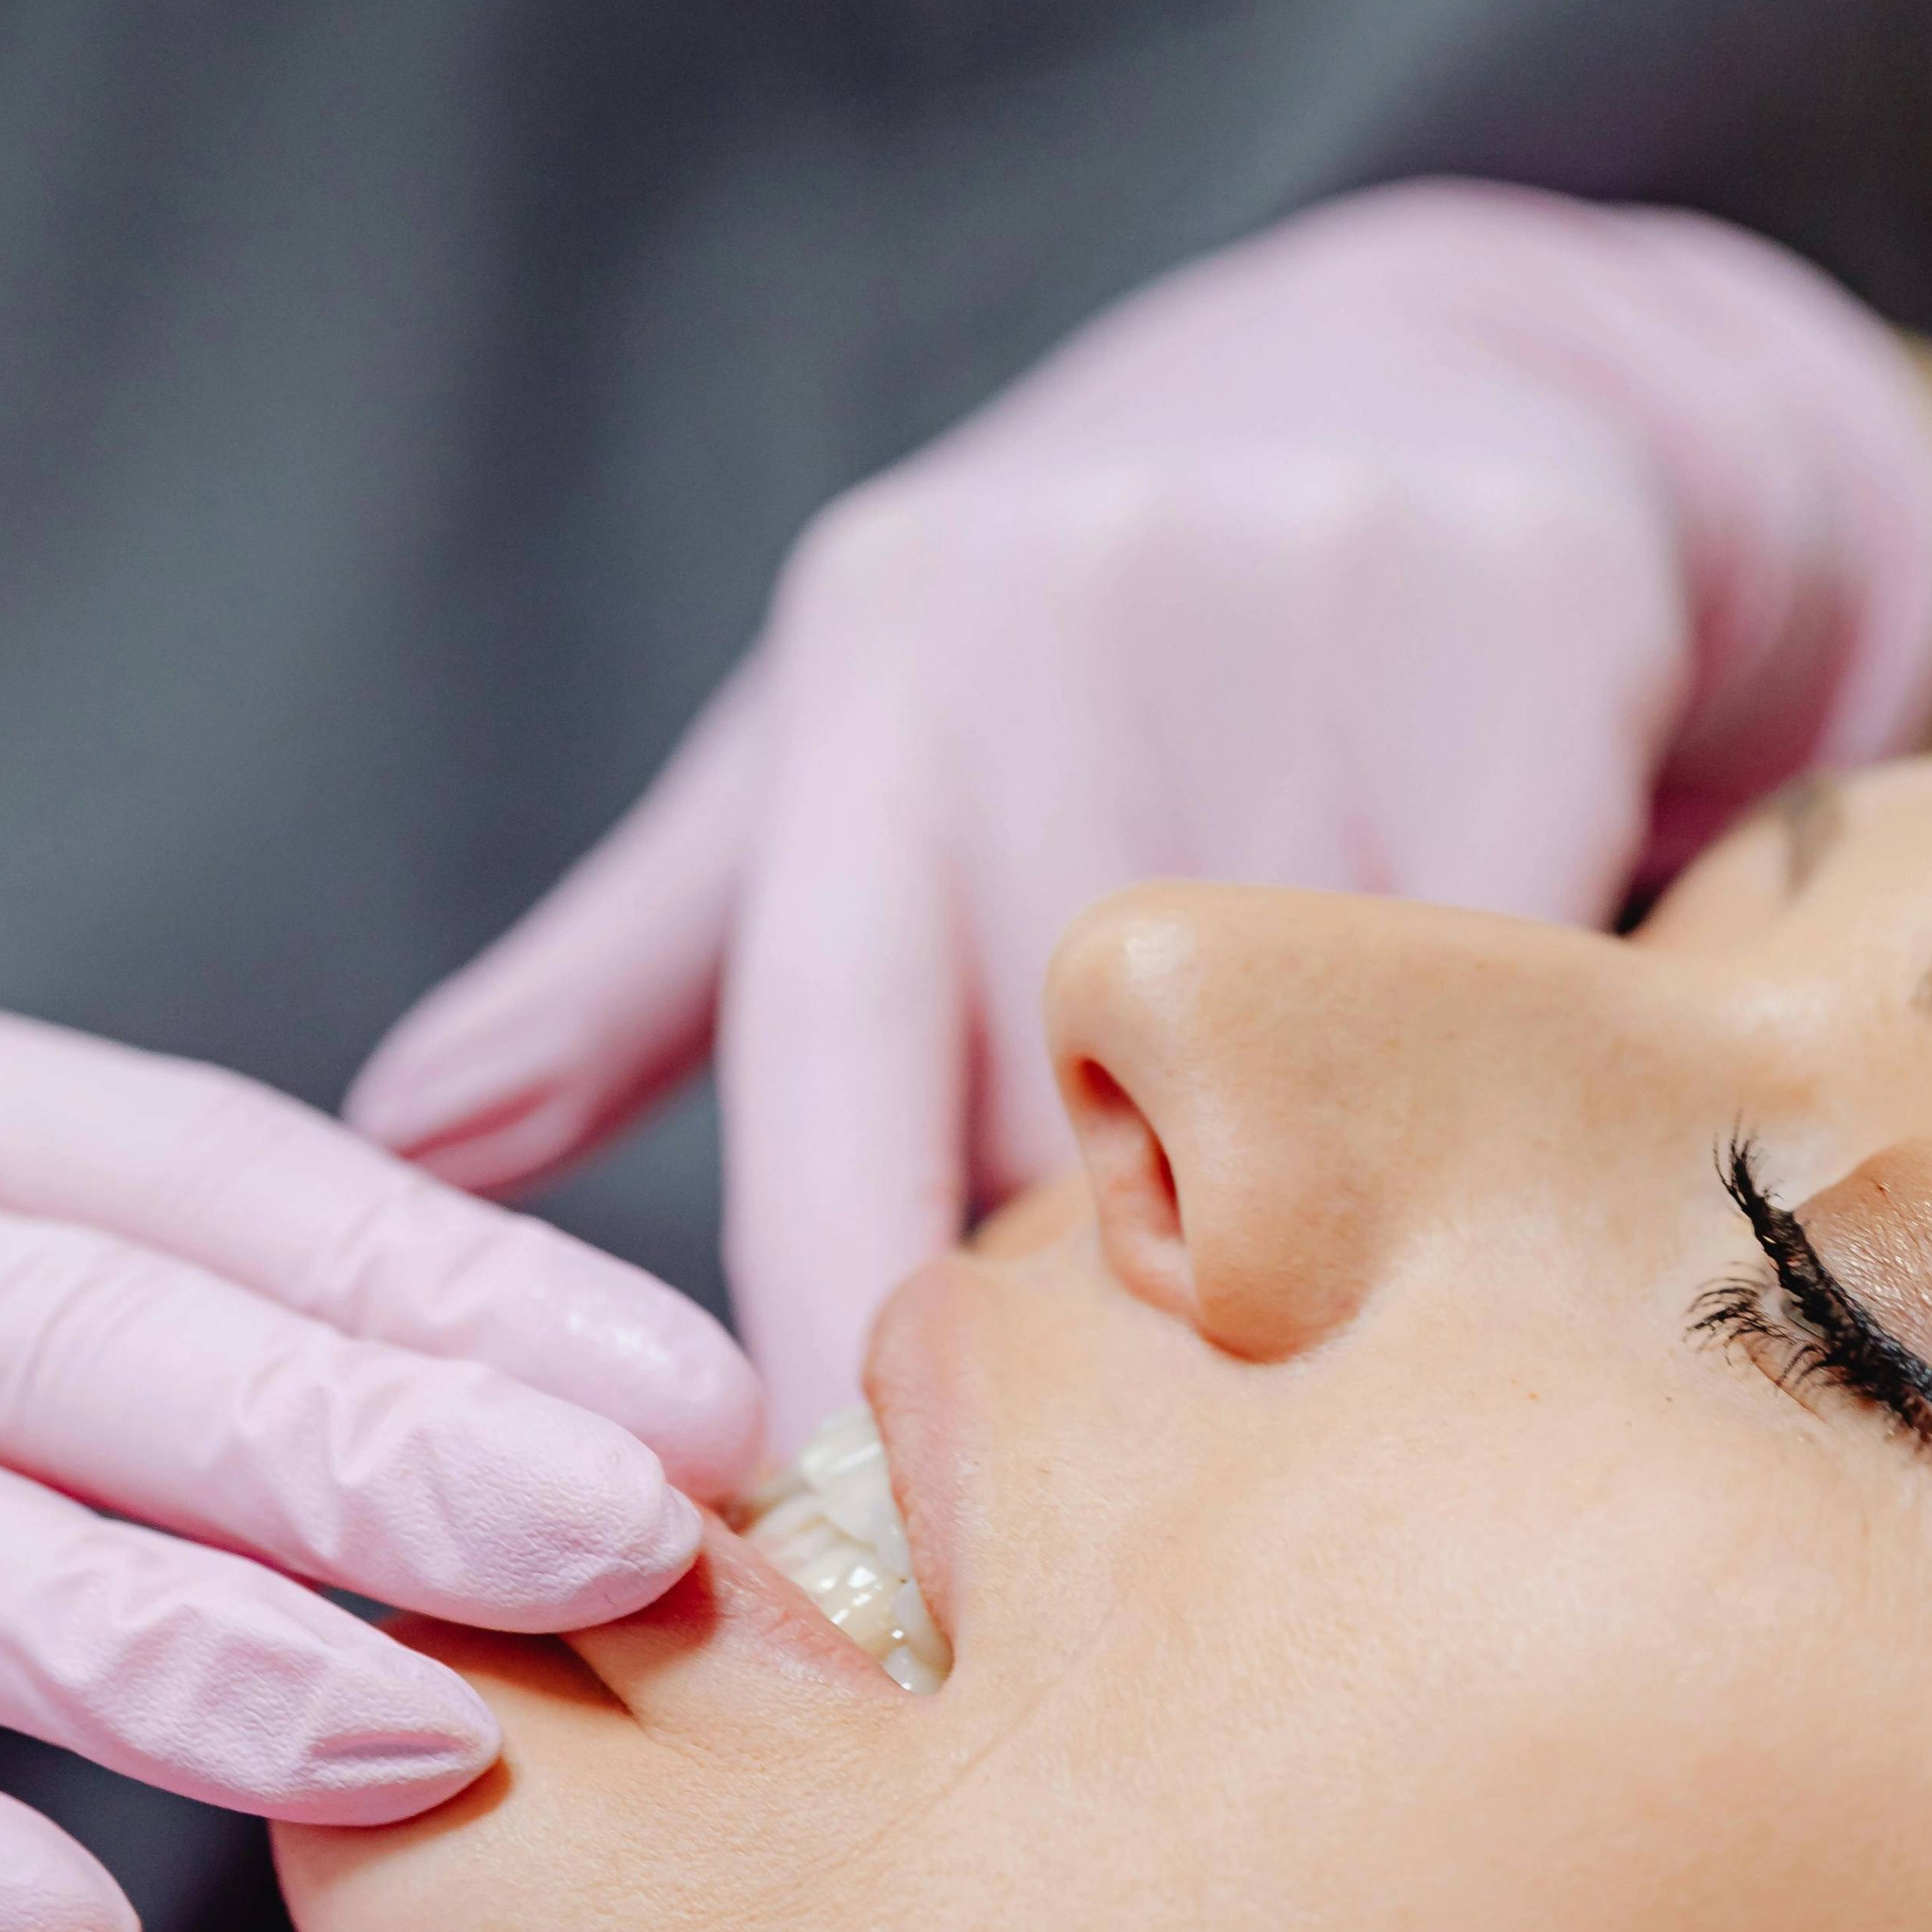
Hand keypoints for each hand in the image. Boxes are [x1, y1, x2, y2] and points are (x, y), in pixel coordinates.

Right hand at [0, 955, 759, 1931]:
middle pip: (77, 1329)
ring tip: (433, 1743)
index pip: (194, 1163)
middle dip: (381, 1444)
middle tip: (634, 1549)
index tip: (696, 1397)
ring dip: (190, 1649)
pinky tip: (82, 1927)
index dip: (459, 1281)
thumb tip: (551, 1393)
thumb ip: (153, 1301)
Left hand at [354, 185, 1931, 1435]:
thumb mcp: (832, 752)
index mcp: (876, 660)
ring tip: (1328, 1312)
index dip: (829, 1302)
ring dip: (1316, 1218)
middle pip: (1077, 1081)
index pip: (828, 1042)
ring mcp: (1305, 588)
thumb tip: (402, 1142)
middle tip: (1107, 1515)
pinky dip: (1519, 1088)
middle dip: (1088, 1310)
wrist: (1422, 372)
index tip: (831, 1560)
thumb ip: (630, 969)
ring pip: (1321, 1044)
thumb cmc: (1067, 637)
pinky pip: (1528, 959)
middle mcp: (1064, 603)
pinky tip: (1526, 1150)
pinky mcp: (1530, 599)